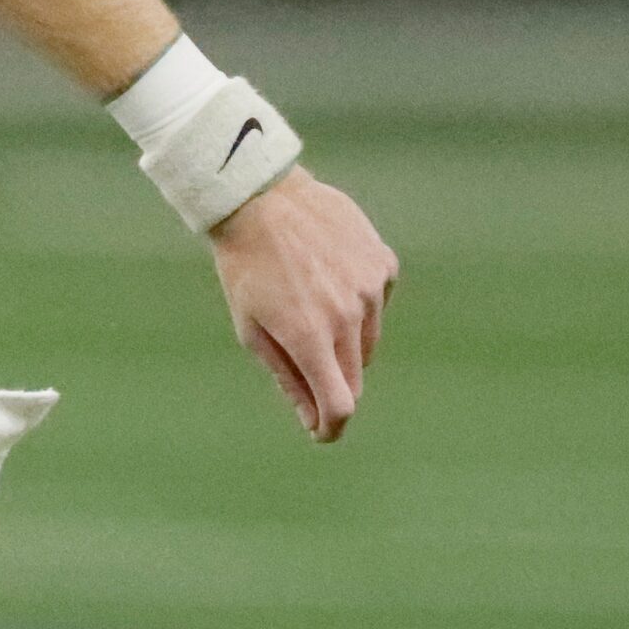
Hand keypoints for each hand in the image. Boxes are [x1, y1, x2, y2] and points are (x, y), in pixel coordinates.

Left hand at [209, 166, 395, 441]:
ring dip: (343, 340)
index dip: (332, 424)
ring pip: (368, 339)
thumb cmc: (245, 266)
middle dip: (332, 382)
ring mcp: (372, 288)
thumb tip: (312, 420)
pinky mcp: (383, 264)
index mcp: (310, 336)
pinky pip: (377, 301)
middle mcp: (348, 315)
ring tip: (307, 306)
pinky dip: (357, 302)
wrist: (261, 198)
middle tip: (305, 363)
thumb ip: (287, 377)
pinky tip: (327, 278)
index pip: (341, 403)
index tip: (322, 430)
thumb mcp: (251, 328)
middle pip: (354, 375)